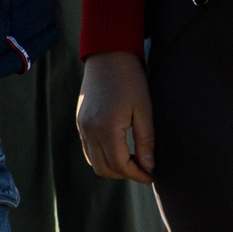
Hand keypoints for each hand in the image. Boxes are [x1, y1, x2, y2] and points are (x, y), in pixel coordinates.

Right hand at [75, 51, 154, 182]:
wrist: (108, 55)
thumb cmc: (130, 80)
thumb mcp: (144, 109)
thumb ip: (146, 140)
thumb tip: (149, 166)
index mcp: (106, 128)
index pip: (120, 165)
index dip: (137, 175)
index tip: (152, 176)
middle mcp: (89, 130)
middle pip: (104, 168)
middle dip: (125, 174)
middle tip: (144, 168)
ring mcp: (82, 126)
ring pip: (94, 162)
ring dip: (113, 166)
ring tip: (132, 160)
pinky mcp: (80, 121)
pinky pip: (88, 149)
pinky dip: (102, 156)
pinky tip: (119, 148)